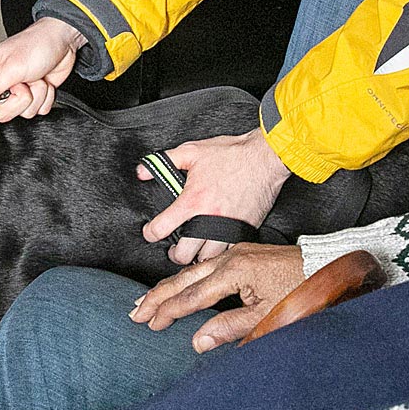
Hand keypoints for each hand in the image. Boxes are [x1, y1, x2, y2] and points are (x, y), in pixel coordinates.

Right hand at [0, 17, 83, 127]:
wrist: (63, 40)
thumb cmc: (35, 44)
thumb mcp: (9, 68)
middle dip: (16, 102)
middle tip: (20, 83)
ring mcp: (16, 92)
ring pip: (21, 113)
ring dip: (34, 97)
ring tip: (34, 78)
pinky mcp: (32, 96)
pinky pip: (37, 111)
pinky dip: (45, 98)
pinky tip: (43, 81)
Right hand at [131, 243, 305, 349]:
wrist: (327, 267)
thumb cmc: (302, 291)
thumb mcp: (266, 316)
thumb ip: (229, 328)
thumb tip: (197, 341)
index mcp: (234, 271)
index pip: (192, 295)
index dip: (169, 311)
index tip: (150, 323)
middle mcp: (231, 257)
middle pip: (184, 279)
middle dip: (158, 296)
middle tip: (136, 312)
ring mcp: (236, 253)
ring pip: (193, 271)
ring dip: (168, 286)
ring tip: (147, 300)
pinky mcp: (243, 253)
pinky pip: (205, 266)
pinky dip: (186, 278)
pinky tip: (178, 286)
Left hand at [140, 130, 291, 264]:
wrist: (265, 159)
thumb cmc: (233, 155)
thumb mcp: (192, 151)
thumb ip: (165, 160)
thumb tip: (143, 170)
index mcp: (193, 201)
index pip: (161, 229)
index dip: (150, 233)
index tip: (151, 232)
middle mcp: (209, 220)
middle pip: (184, 256)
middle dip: (175, 254)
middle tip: (175, 247)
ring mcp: (228, 228)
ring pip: (208, 258)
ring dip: (199, 255)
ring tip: (195, 248)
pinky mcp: (245, 231)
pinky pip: (229, 252)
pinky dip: (220, 252)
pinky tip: (215, 244)